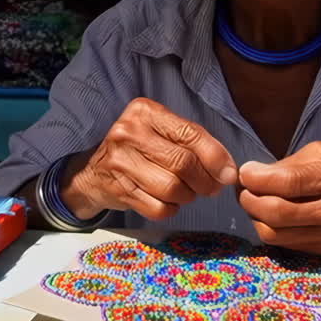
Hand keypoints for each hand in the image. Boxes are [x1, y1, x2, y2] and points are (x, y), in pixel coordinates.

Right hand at [60, 98, 237, 220]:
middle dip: (205, 181)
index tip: (229, 174)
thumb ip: (193, 143)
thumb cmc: (138, 150)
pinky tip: (167, 201)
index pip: (189, 134)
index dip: (215, 157)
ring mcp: (120, 162)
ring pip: (172, 188)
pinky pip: (158, 208)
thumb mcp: (160, 132)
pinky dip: (170, 209)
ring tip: (186, 192)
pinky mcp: (118, 189)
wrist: (92, 173)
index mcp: (144, 111)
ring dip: (187, 196)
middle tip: (211, 188)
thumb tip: (228, 172)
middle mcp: (128, 132)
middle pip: (182, 163)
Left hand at [236, 141, 320, 253]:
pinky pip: (284, 244)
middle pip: (278, 213)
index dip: (258, 178)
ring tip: (253, 199)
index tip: (244, 171)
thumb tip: (255, 175)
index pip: (291, 183)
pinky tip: (269, 213)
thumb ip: (292, 164)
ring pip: (276, 234)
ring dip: (255, 216)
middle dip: (250, 200)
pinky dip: (269, 228)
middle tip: (242, 187)